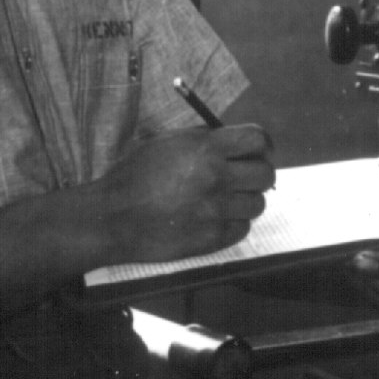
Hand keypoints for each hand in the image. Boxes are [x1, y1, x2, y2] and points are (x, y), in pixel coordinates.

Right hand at [94, 123, 273, 263]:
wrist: (112, 217)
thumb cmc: (134, 175)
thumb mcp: (166, 142)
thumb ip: (203, 140)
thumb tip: (234, 142)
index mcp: (206, 148)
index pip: (258, 139)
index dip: (262, 145)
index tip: (258, 151)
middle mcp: (217, 177)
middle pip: (266, 174)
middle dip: (258, 174)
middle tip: (244, 178)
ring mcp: (217, 210)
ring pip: (258, 204)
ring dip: (246, 200)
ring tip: (225, 200)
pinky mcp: (213, 238)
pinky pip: (242, 228)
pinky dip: (233, 223)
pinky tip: (214, 219)